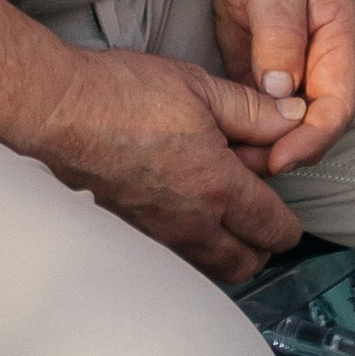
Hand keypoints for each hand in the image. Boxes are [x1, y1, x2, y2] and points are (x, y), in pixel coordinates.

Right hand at [30, 51, 307, 284]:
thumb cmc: (125, 94)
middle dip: (262, 241)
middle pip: (248, 264)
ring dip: (227, 248)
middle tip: (254, 202)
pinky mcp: (133, 236)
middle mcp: (192, 224)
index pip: (276, 230)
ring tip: (218, 204)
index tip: (281, 198)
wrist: (59, 111)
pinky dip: (193, 246)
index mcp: (218, 187)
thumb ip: (254, 111)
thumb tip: (295, 119)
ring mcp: (160, 236)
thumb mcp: (200, 87)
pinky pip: (178, 259)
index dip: (289, 220)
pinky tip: (183, 207)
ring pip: (213, 269)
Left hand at [210, 0, 354, 182]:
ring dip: (263, 150)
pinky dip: (247, 136)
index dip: (312, 140)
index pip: (338, 108)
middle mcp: (326, 67)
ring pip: (289, 130)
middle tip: (242, 170)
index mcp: (342, 43)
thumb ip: (281, 31)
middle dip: (284, 154)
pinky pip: (265, 118)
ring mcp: (299, 76)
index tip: (278, 160)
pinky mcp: (269, 80)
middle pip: (316, 128)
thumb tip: (283, 87)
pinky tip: (221, 146)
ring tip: (227, 164)